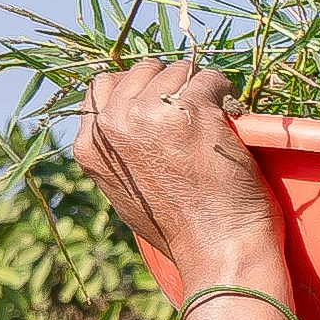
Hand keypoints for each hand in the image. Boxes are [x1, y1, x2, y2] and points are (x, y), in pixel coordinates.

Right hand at [76, 58, 279, 284]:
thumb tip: (131, 118)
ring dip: (197, 88)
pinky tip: (228, 120)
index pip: (103, 87)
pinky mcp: (190, 109)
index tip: (161, 107)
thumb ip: (118, 150)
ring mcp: (148, 113)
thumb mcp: (125, 192)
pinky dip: (223, 92)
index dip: (137, 91)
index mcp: (90, 145)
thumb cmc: (180, 230)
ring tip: (210, 122)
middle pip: (140, 71)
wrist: (216, 249)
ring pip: (176, 71)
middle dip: (169, 85)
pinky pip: (208, 78)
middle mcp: (113, 124)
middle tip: (192, 114)